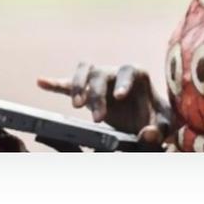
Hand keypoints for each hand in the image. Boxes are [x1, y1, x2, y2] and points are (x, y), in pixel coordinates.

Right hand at [37, 62, 170, 145]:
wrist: (144, 121)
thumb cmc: (156, 119)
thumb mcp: (163, 126)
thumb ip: (158, 130)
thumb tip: (146, 133)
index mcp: (137, 75)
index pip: (128, 71)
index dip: (123, 81)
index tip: (119, 96)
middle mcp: (115, 73)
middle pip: (102, 73)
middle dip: (98, 94)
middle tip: (98, 119)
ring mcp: (98, 80)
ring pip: (84, 71)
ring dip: (78, 85)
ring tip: (77, 106)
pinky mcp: (85, 92)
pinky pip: (67, 84)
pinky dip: (55, 83)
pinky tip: (41, 82)